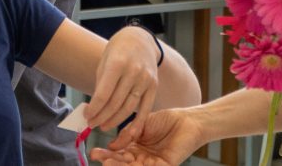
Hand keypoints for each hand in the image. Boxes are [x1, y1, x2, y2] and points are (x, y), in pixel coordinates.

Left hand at [86, 26, 159, 133]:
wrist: (141, 40)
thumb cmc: (118, 51)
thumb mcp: (105, 61)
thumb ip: (101, 83)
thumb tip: (94, 109)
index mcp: (118, 63)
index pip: (103, 93)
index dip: (94, 108)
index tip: (86, 116)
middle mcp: (134, 71)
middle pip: (115, 102)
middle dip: (101, 116)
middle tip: (92, 124)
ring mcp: (146, 79)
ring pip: (129, 107)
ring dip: (115, 121)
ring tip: (103, 126)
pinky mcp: (154, 86)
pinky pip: (145, 109)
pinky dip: (137, 123)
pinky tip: (128, 133)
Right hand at [89, 108, 204, 164]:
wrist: (187, 120)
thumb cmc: (166, 120)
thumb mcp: (141, 124)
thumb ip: (127, 134)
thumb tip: (112, 145)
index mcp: (135, 147)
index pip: (117, 153)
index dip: (106, 154)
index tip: (94, 152)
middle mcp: (141, 158)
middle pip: (123, 163)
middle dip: (110, 162)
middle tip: (99, 159)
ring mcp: (152, 164)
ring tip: (108, 163)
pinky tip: (128, 164)